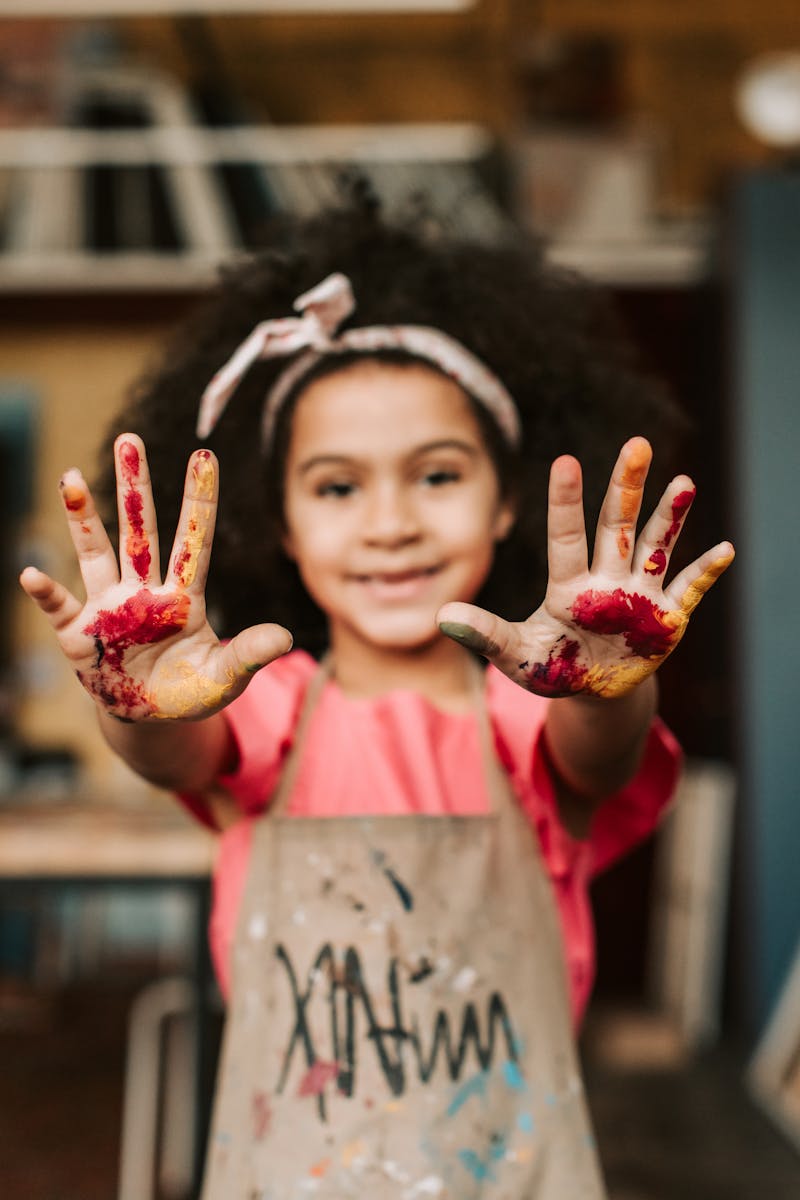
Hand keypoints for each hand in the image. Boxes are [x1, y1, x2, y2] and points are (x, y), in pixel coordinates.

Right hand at [20, 434, 291, 720]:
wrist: (151, 719)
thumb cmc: (191, 690)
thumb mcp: (225, 679)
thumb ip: (249, 655)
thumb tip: (286, 638)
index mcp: (184, 598)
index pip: (194, 540)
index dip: (198, 500)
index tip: (205, 455)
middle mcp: (144, 591)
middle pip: (140, 531)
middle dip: (135, 486)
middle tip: (129, 438)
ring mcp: (109, 608)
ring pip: (96, 552)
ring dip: (82, 517)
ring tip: (71, 477)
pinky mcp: (79, 634)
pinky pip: (60, 607)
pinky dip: (46, 593)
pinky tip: (31, 574)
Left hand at [438, 437, 733, 698]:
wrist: (594, 691)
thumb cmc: (553, 667)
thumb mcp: (517, 656)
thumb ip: (486, 635)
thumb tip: (442, 617)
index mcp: (568, 587)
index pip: (565, 537)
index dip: (565, 502)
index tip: (564, 461)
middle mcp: (606, 580)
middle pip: (616, 526)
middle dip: (626, 487)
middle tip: (636, 444)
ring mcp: (639, 595)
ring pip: (655, 547)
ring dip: (670, 517)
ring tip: (684, 481)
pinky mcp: (667, 617)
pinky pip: (689, 589)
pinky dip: (706, 572)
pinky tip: (725, 548)